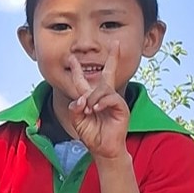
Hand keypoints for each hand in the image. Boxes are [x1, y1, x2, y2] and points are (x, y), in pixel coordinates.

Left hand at [65, 40, 131, 159]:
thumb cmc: (91, 135)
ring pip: (103, 89)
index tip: (72, 58)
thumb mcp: (77, 121)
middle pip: (108, 73)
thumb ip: (75, 109)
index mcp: (91, 98)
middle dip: (113, 58)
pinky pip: (111, 98)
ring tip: (89, 111)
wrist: (102, 149)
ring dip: (93, 99)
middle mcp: (104, 96)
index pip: (83, 81)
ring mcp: (114, 101)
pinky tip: (96, 109)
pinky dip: (101, 103)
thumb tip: (80, 100)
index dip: (77, 70)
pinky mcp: (121, 108)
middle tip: (116, 43)